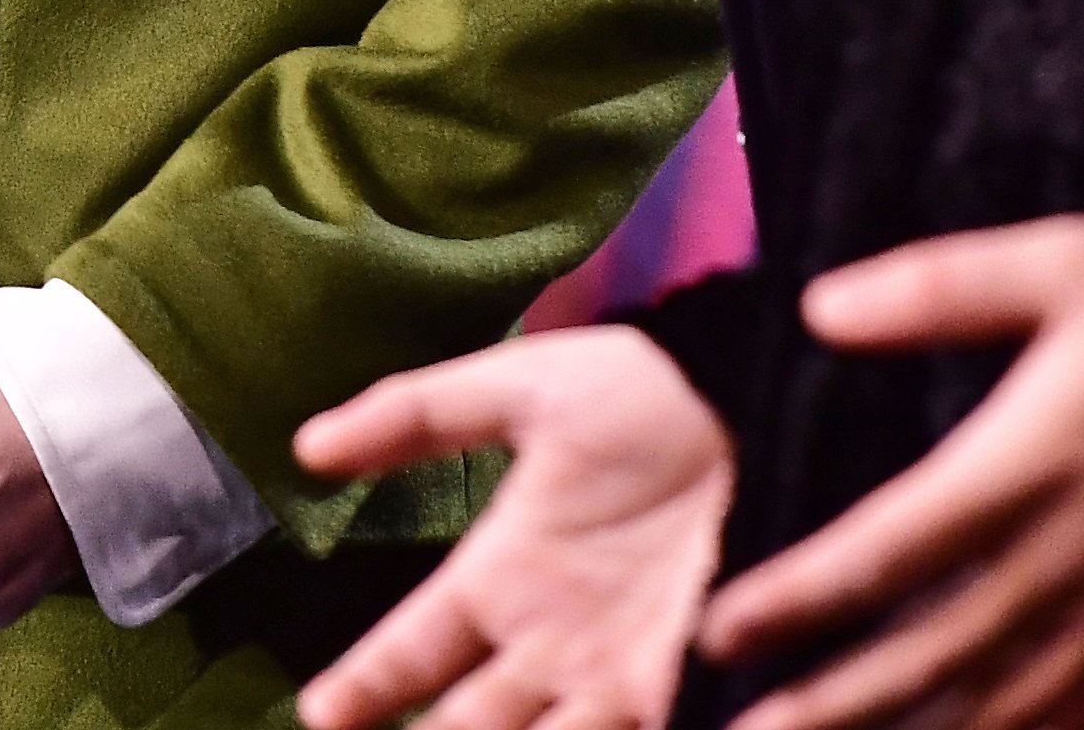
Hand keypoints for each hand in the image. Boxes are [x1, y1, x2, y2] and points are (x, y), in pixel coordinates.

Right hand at [289, 325, 734, 729]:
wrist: (773, 409)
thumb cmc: (650, 397)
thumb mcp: (527, 388)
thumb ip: (420, 412)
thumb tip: (310, 445)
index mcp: (502, 577)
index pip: (410, 653)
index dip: (363, 689)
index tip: (317, 715)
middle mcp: (549, 646)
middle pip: (465, 728)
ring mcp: (614, 677)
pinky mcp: (677, 689)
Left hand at [696, 220, 1083, 729]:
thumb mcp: (1069, 259)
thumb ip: (939, 286)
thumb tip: (818, 307)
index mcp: (1028, 464)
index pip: (885, 555)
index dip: (797, 602)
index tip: (718, 632)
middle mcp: (1068, 561)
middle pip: (925, 660)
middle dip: (826, 708)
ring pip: (997, 711)